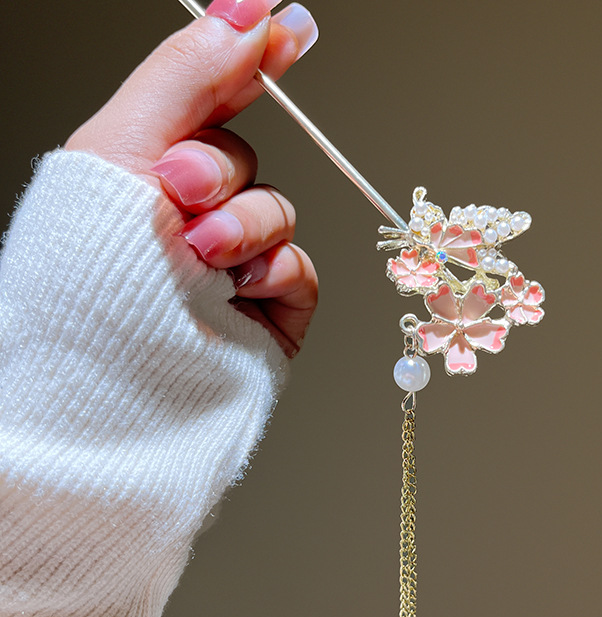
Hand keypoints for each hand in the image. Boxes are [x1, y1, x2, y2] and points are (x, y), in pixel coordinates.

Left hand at [65, 0, 319, 357]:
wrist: (111, 383)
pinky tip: (237, 288)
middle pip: (243, 157)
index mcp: (144, 173)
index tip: (288, 29)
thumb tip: (250, 13)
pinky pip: (299, 265)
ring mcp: (232, 265)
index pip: (209, 103)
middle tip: (178, 192)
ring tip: (200, 255)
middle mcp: (190, 217)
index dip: (250, 62)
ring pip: (276, 210)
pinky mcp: (266, 307)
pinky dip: (273, 270)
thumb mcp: (123, 147)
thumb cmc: (88, 279)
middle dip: (218, 171)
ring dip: (244, 225)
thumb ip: (189, 73)